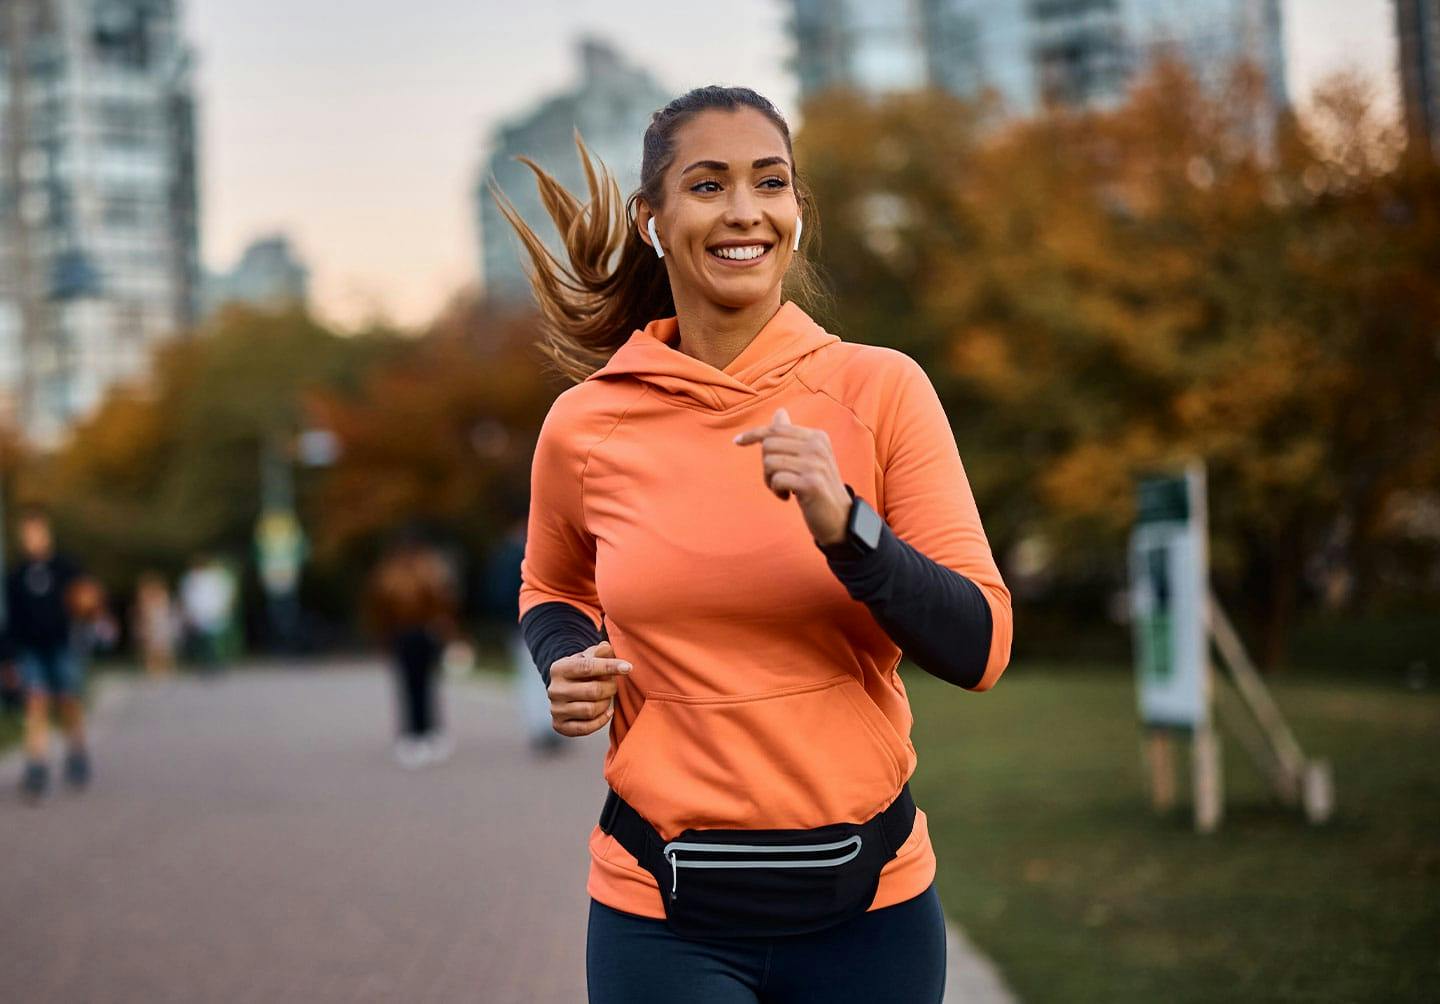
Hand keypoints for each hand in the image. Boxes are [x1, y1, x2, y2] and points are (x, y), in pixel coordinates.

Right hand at [547, 640, 630, 737]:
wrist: (565, 689)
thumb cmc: (582, 670)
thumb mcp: (588, 656)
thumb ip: (600, 651)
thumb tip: (606, 648)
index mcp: (559, 668)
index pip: (587, 667)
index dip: (610, 667)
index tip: (628, 667)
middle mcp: (554, 689)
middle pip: (593, 691)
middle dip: (610, 688)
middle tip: (614, 685)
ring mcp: (556, 709)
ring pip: (590, 710)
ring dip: (606, 704)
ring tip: (607, 697)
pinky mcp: (559, 725)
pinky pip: (585, 728)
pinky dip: (601, 721)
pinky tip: (607, 711)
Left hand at [733, 407, 851, 546]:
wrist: (840, 517)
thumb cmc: (818, 486)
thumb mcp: (808, 457)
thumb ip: (792, 435)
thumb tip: (779, 412)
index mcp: (817, 436)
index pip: (776, 429)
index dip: (753, 434)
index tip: (737, 441)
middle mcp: (818, 447)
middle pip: (769, 445)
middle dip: (766, 465)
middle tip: (777, 479)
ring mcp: (815, 464)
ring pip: (770, 462)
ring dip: (770, 480)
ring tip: (783, 489)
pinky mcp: (811, 483)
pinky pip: (776, 480)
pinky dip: (776, 490)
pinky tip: (787, 497)